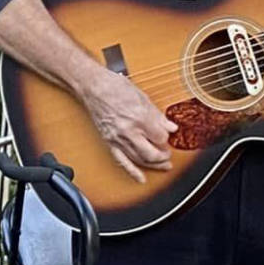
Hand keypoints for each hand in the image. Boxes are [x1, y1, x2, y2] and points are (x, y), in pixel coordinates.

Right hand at [79, 68, 175, 183]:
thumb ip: (157, 115)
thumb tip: (171, 127)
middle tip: (168, 153)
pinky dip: (133, 172)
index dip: (167, 137)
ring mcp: (118, 138)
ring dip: (153, 164)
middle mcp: (129, 130)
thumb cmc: (114, 87)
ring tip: (163, 165)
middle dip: (163, 156)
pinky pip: (122, 161)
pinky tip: (141, 178)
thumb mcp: (142, 97)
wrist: (92, 87)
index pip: (160, 137)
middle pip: (152, 153)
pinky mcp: (110, 142)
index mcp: (139, 117)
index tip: (167, 134)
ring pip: (139, 159)